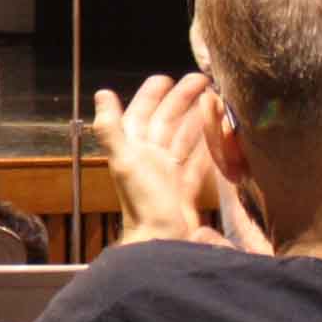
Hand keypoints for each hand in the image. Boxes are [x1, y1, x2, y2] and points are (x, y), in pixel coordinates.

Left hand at [92, 74, 223, 245]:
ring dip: (197, 119)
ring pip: (184, 138)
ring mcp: (169, 175)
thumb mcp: (125, 162)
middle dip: (182, 100)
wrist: (162, 244)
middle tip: (203, 80)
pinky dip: (208, 147)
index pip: (143, 114)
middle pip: (167, 122)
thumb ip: (111, 129)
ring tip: (215, 100)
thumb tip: (102, 93)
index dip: (152, 96)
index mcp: (134, 150)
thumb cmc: (143, 203)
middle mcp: (150, 160)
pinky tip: (220, 135)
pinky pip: (198, 162)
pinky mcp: (185, 190)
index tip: (167, 77)